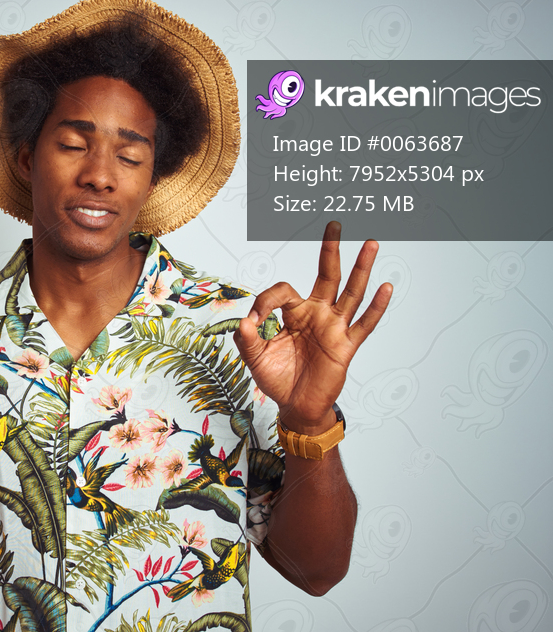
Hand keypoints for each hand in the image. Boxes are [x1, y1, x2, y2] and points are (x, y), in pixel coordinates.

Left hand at [233, 222, 391, 432]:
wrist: (296, 406)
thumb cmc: (277, 379)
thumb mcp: (255, 358)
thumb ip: (248, 339)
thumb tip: (245, 321)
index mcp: (293, 314)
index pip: (283, 291)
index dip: (266, 300)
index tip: (254, 320)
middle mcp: (317, 315)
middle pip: (327, 275)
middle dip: (329, 250)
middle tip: (334, 224)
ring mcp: (334, 328)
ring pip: (350, 293)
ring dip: (361, 268)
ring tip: (370, 243)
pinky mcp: (346, 346)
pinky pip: (364, 324)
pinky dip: (375, 307)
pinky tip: (386, 287)